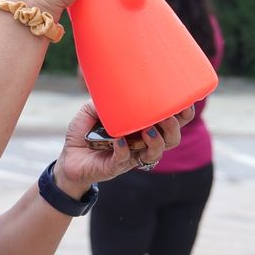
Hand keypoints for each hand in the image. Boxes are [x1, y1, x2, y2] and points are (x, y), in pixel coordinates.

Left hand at [54, 103, 193, 193]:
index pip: (173, 122)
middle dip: (174, 127)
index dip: (184, 113)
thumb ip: (104, 99)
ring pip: (156, 152)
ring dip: (157, 141)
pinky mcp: (116, 166)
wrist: (69, 158)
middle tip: (167, 116)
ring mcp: (132, 156)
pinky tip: (119, 140)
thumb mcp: (92, 109)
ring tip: (149, 130)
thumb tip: (113, 88)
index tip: (185, 100)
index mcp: (144, 126)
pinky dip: (124, 148)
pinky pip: (126, 158)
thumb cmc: (85, 132)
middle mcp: (143, 142)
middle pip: (173, 139)